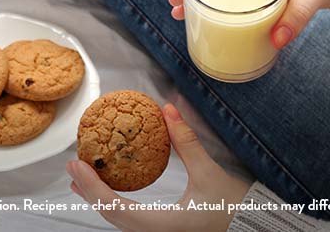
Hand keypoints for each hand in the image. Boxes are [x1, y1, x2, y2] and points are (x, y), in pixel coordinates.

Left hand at [66, 103, 250, 231]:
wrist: (256, 229)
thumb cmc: (236, 209)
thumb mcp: (210, 173)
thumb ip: (186, 142)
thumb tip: (169, 110)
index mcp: (163, 225)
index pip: (115, 207)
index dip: (92, 186)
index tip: (77, 165)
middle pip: (111, 216)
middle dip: (88, 191)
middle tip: (73, 166)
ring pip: (119, 221)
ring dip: (99, 198)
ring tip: (83, 178)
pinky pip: (130, 221)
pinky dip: (114, 204)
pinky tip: (109, 190)